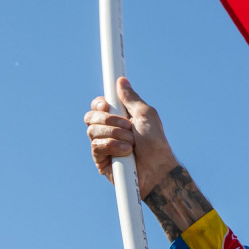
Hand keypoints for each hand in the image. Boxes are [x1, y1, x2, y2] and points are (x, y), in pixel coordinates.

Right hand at [85, 77, 177, 194]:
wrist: (158, 168)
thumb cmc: (155, 143)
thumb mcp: (145, 115)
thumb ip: (131, 98)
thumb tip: (121, 80)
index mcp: (117, 118)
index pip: (98, 106)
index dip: (100, 103)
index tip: (109, 104)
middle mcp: (108, 131)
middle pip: (90, 116)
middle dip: (109, 119)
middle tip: (128, 127)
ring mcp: (103, 146)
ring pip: (92, 130)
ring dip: (115, 134)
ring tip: (131, 143)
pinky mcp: (101, 161)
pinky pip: (96, 146)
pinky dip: (112, 146)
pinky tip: (126, 152)